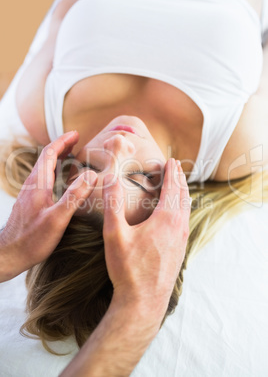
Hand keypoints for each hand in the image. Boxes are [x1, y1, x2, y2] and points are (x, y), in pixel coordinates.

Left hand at [0, 131, 96, 281]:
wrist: (8, 255)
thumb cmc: (31, 240)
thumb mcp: (58, 219)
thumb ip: (74, 196)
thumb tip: (91, 175)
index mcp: (38, 184)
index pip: (49, 153)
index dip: (63, 141)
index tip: (76, 134)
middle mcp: (31, 185)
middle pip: (45, 158)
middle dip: (61, 146)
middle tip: (76, 141)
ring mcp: (29, 194)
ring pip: (43, 169)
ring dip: (57, 158)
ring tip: (71, 156)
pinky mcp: (29, 203)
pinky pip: (42, 179)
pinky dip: (54, 171)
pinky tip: (61, 181)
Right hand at [102, 158, 190, 320]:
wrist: (143, 303)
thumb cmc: (128, 269)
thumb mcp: (114, 234)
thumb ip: (112, 204)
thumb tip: (111, 178)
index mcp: (166, 219)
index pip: (173, 187)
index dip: (172, 172)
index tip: (172, 160)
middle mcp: (179, 227)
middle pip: (183, 196)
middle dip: (180, 179)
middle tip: (177, 167)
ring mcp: (182, 240)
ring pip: (186, 210)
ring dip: (183, 194)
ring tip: (179, 185)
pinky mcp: (180, 251)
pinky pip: (185, 222)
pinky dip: (183, 209)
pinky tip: (177, 214)